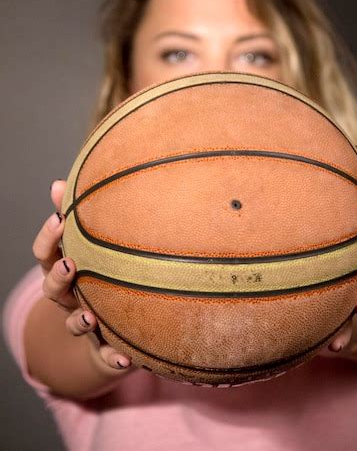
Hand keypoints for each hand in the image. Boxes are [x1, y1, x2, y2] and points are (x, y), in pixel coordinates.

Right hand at [32, 179, 131, 370]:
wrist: (106, 332)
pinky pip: (105, 355)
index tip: (59, 219)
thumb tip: (60, 181)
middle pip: (52, 288)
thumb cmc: (98, 277)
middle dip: (58, 277)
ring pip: (73, 323)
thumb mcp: (91, 247)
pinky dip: (112, 357)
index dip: (49, 237)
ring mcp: (83, 322)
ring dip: (79, 319)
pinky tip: (126, 357)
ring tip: (89, 316)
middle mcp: (68, 297)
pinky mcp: (101, 348)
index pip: (46, 253)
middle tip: (71, 263)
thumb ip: (80, 215)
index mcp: (64, 270)